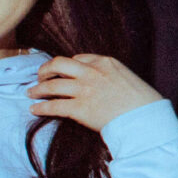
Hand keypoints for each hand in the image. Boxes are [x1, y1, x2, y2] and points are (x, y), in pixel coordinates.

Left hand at [29, 53, 158, 132]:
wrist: (146, 119)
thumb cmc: (144, 102)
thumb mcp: (129, 78)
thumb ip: (112, 75)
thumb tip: (102, 82)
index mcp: (106, 62)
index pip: (78, 58)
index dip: (67, 65)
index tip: (62, 71)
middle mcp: (92, 73)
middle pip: (59, 64)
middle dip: (45, 70)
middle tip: (40, 77)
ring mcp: (84, 90)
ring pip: (51, 85)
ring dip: (38, 89)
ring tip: (31, 93)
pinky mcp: (79, 109)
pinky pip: (53, 106)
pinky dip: (41, 107)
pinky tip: (34, 109)